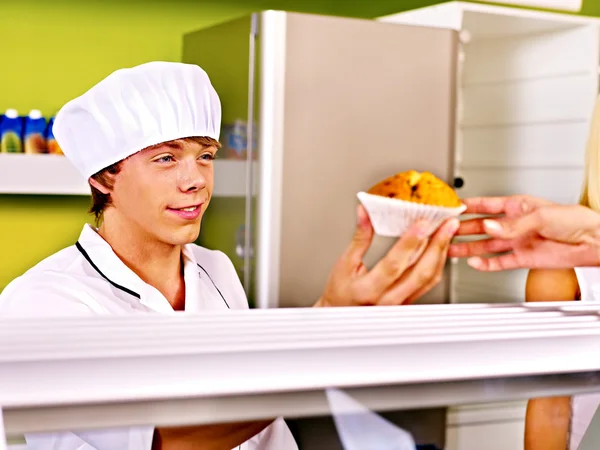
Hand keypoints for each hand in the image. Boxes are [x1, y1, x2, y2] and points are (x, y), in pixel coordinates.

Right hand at [315, 204, 458, 306]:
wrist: (340, 316)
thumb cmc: (340, 292)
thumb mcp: (344, 264)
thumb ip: (359, 238)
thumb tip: (365, 213)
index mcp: (368, 289)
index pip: (393, 265)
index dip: (409, 243)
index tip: (421, 224)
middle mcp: (388, 299)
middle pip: (420, 272)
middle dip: (437, 245)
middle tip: (448, 224)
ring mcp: (401, 303)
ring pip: (429, 278)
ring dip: (441, 253)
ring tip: (448, 231)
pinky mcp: (410, 302)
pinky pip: (429, 283)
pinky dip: (438, 263)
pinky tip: (440, 248)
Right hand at [448, 195, 599, 270]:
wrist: (593, 242)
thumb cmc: (575, 220)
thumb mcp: (540, 216)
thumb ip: (512, 225)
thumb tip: (489, 227)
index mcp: (517, 206)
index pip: (485, 205)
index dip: (467, 206)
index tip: (450, 208)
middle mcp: (514, 224)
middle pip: (480, 226)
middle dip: (462, 228)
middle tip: (444, 230)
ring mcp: (517, 242)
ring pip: (485, 245)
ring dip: (467, 247)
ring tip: (450, 248)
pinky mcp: (522, 258)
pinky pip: (498, 261)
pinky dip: (484, 264)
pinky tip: (473, 263)